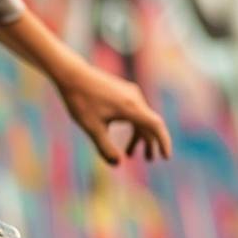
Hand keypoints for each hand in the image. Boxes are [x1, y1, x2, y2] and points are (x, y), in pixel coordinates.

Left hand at [56, 62, 171, 165]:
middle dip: (149, 144)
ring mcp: (130, 93)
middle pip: (149, 124)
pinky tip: (122, 135)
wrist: (71, 74)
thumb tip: (117, 163)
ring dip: (138, 136)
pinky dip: (131, 125)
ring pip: (140, 118)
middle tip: (149, 160)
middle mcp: (135, 98)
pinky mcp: (123, 91)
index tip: (166, 157)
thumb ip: (105, 147)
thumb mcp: (92, 128)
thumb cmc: (81, 101)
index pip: (156, 126)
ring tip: (129, 154)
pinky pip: (134, 111)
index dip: (164, 142)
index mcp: (131, 107)